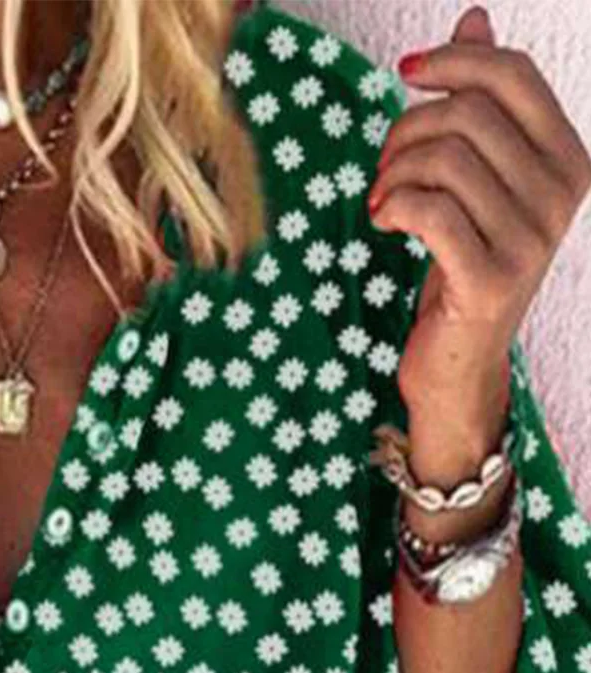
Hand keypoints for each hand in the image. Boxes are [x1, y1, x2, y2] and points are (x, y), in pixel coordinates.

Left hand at [368, 4, 590, 414]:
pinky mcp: (491, 280)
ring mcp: (531, 240)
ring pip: (444, 160)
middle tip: (384, 168)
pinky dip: (393, 206)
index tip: (404, 74)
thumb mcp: (476, 177)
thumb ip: (481, 102)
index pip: (511, 74)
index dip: (451, 62)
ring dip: (394, 173)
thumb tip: (474, 19)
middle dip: (408, 129)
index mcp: (567, 159)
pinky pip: (430, 209)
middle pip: (468, 114)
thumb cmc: (461, 262)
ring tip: (383, 201)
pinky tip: (383, 221)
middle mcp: (561, 196)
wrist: (457, 360)